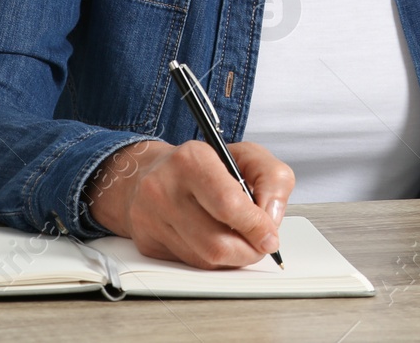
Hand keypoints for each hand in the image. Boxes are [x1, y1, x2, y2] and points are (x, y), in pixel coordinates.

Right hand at [85, 139, 294, 268]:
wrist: (149, 171)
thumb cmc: (202, 164)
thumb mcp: (246, 155)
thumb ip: (272, 178)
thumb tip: (272, 219)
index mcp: (191, 160)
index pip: (228, 204)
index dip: (255, 226)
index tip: (270, 236)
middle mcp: (164, 189)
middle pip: (216, 243)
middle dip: (248, 251)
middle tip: (261, 245)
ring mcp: (151, 218)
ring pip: (205, 259)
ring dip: (233, 257)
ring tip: (242, 240)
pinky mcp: (147, 242)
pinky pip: (190, 263)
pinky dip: (212, 258)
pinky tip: (216, 240)